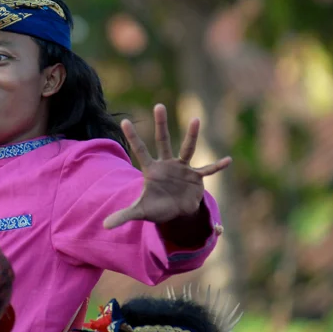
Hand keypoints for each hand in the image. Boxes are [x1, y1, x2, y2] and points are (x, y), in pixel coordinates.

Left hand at [103, 104, 230, 229]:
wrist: (176, 212)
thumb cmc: (156, 208)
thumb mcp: (140, 211)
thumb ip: (123, 215)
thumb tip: (104, 225)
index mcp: (151, 170)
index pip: (140, 150)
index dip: (132, 137)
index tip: (124, 121)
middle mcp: (167, 164)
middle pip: (163, 141)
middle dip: (161, 124)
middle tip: (159, 105)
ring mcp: (182, 168)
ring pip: (187, 149)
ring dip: (191, 135)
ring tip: (195, 119)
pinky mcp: (196, 177)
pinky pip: (207, 170)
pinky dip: (217, 166)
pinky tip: (228, 160)